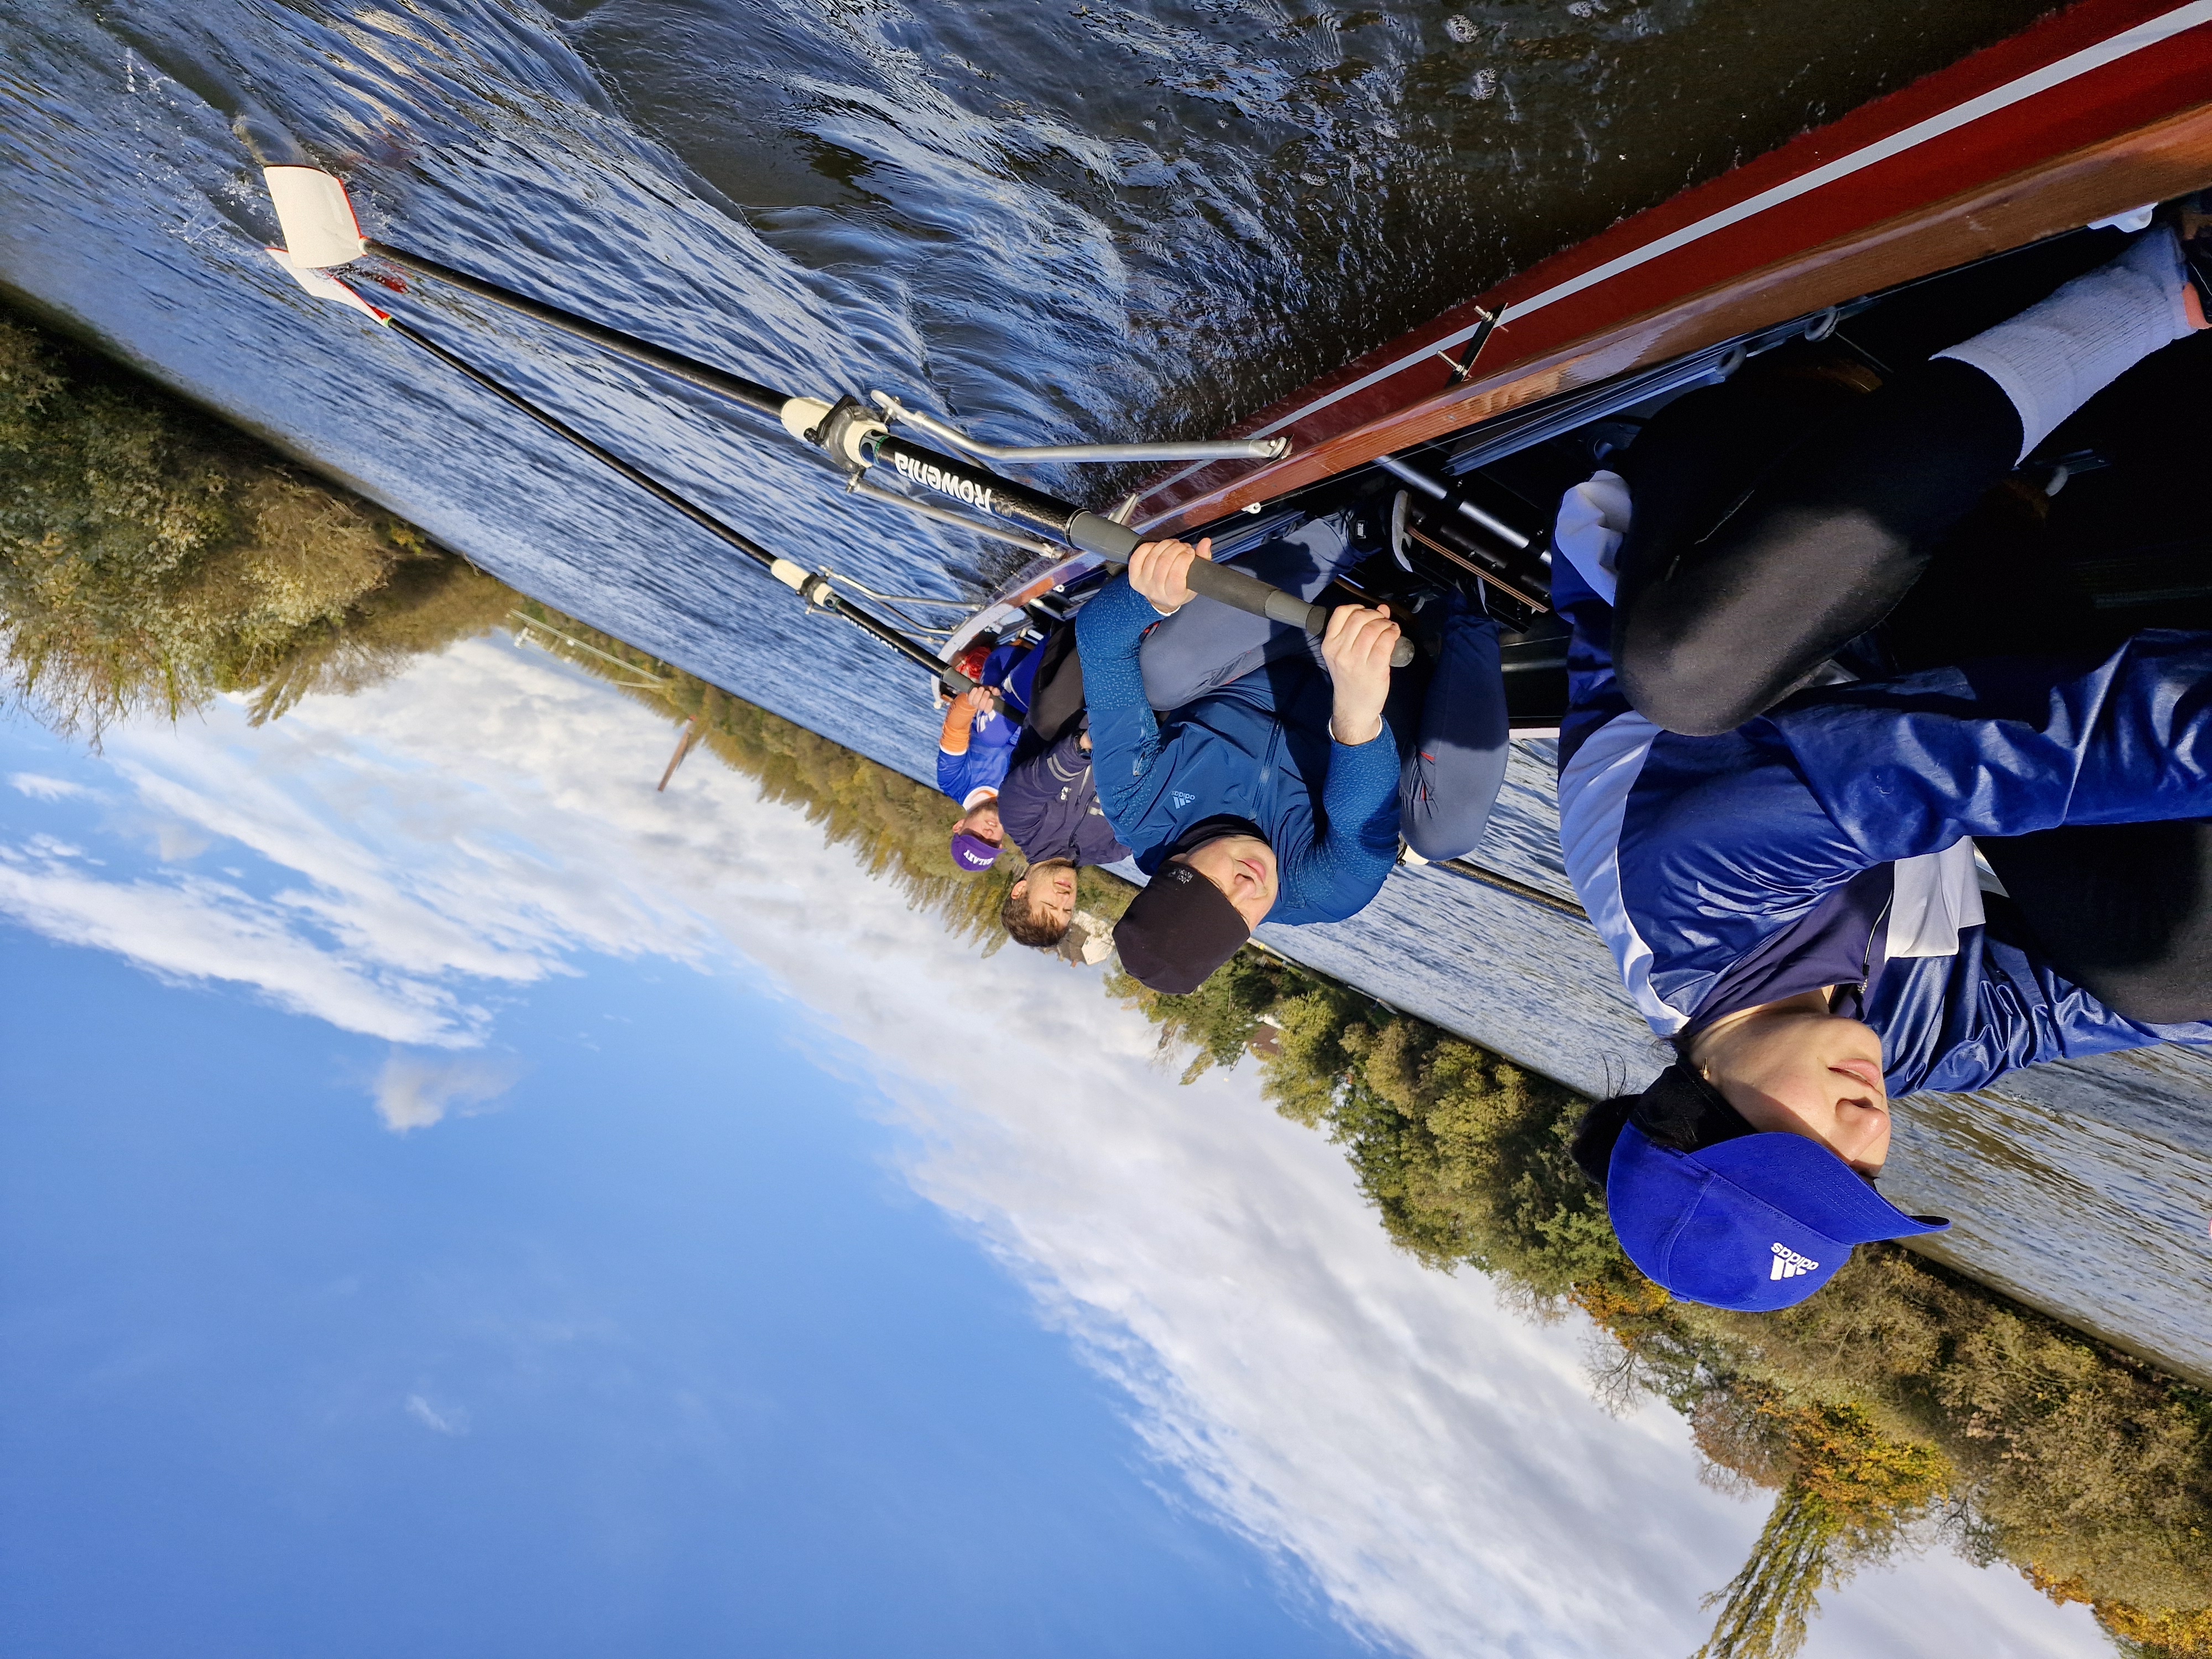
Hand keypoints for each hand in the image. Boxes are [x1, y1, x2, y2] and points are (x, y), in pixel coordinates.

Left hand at [961, 685, 995, 714]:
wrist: (981, 690)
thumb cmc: (989, 693)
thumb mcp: (994, 692)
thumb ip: (996, 692)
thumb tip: (995, 691)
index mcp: (988, 707)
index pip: (988, 710)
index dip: (989, 706)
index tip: (991, 699)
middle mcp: (981, 707)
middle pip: (981, 706)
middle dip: (984, 698)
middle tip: (987, 692)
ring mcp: (975, 704)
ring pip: (975, 702)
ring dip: (978, 694)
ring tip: (981, 688)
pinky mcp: (970, 701)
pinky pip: (969, 698)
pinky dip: (972, 693)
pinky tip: (975, 688)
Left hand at [1128, 537, 1212, 614]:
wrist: (1162, 599)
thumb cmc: (1181, 589)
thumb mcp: (1196, 580)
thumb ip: (1203, 560)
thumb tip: (1205, 543)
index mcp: (1174, 596)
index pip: (1176, 575)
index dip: (1184, 558)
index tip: (1190, 552)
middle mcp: (1156, 592)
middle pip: (1164, 562)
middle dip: (1177, 549)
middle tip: (1183, 547)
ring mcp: (1143, 584)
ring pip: (1153, 556)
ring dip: (1165, 545)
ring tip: (1173, 545)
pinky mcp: (1133, 576)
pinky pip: (1138, 556)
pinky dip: (1149, 546)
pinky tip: (1158, 546)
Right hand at [1321, 603, 1398, 745]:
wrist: (1354, 707)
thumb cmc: (1350, 679)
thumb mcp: (1344, 654)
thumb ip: (1359, 630)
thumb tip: (1382, 608)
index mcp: (1329, 645)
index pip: (1341, 613)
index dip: (1358, 607)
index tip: (1368, 614)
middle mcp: (1340, 651)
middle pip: (1359, 618)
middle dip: (1375, 615)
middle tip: (1382, 622)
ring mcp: (1356, 661)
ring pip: (1373, 629)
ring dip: (1386, 624)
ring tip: (1390, 628)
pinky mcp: (1373, 669)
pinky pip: (1385, 642)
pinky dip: (1393, 633)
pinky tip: (1395, 634)